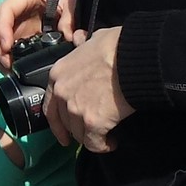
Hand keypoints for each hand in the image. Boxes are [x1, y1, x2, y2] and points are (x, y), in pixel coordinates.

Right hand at [0, 0, 78, 71]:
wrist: (73, 1)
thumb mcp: (73, 1)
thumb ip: (69, 18)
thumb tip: (66, 37)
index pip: (4, 10)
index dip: (2, 29)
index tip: (7, 48)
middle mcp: (14, 7)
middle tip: (6, 63)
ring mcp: (13, 21)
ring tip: (10, 69)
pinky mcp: (15, 33)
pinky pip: (2, 46)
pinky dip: (4, 58)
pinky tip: (12, 68)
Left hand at [44, 26, 131, 153]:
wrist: (135, 58)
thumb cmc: (118, 46)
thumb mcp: (93, 39)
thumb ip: (83, 44)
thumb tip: (82, 40)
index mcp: (58, 74)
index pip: (50, 105)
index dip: (57, 121)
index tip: (62, 132)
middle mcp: (62, 93)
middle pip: (64, 122)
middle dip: (76, 130)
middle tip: (88, 134)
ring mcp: (76, 109)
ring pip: (78, 134)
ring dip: (91, 138)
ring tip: (106, 137)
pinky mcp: (92, 122)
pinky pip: (94, 143)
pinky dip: (103, 146)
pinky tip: (112, 142)